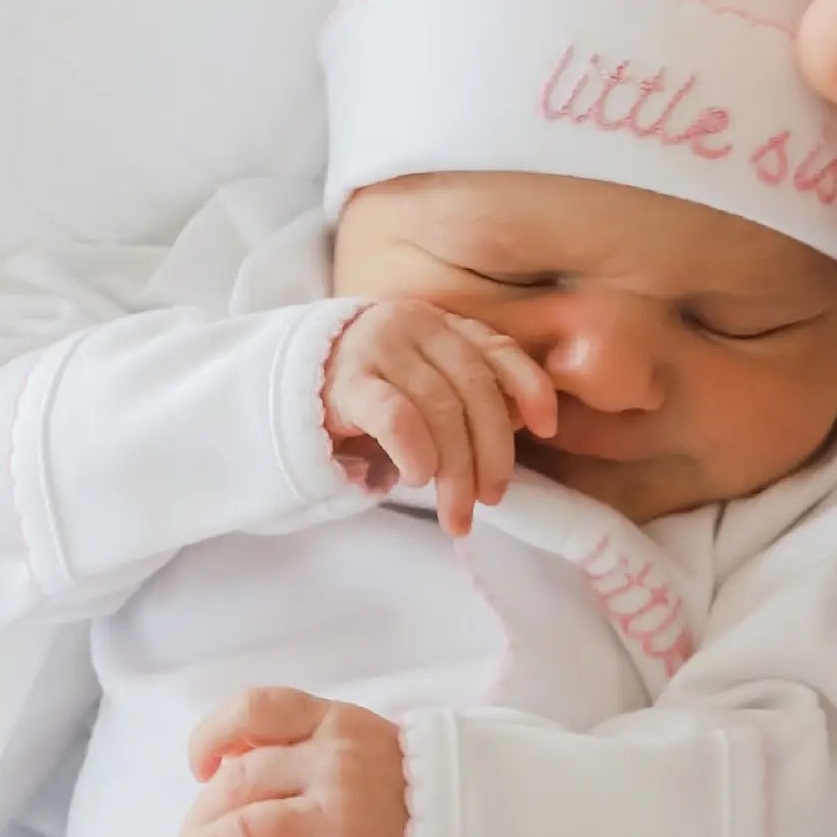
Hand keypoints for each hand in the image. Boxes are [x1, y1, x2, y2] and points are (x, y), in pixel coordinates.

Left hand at [137, 688, 408, 836]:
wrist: (458, 820)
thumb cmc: (388, 779)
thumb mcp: (347, 737)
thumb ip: (290, 739)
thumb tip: (218, 756)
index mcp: (332, 722)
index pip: (256, 707)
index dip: (212, 733)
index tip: (199, 765)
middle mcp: (333, 763)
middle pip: (238, 780)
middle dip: (197, 814)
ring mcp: (338, 817)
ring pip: (244, 831)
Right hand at [322, 300, 557, 535]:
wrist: (288, 383)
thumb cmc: (373, 390)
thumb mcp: (426, 381)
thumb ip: (468, 393)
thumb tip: (523, 426)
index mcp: (444, 324)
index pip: (498, 349)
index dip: (530, 386)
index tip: (548, 428)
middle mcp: (417, 324)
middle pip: (473, 389)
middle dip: (491, 451)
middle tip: (492, 498)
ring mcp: (380, 346)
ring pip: (439, 407)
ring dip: (456, 468)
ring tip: (457, 512)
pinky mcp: (346, 380)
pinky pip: (395, 414)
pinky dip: (417, 449)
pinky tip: (418, 478)